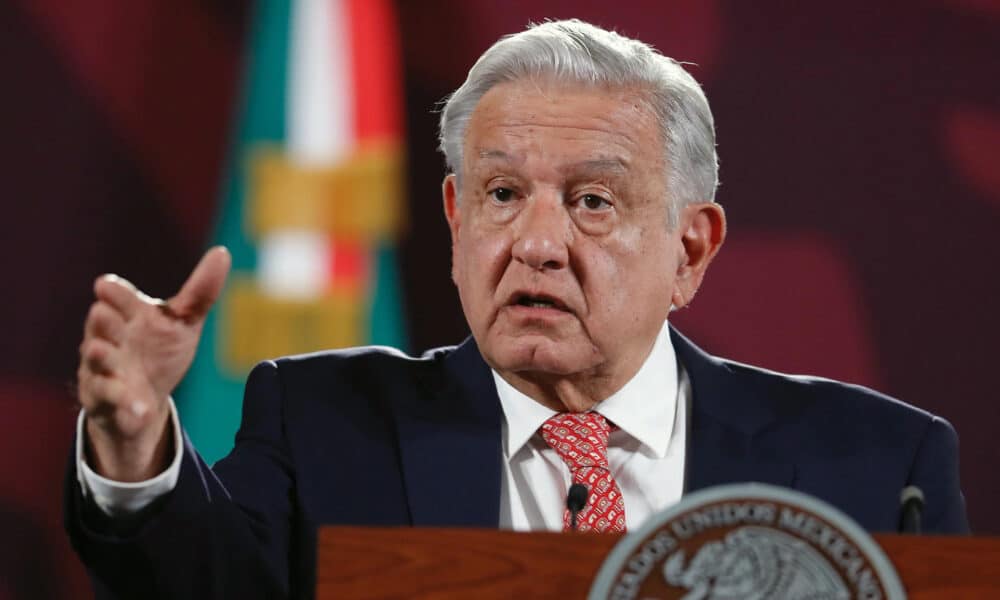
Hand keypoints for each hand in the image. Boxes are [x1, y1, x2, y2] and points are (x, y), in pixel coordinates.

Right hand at [78, 247, 230, 480]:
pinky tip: (141, 410)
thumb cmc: (160, 351)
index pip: (116, 297)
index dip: (114, 292)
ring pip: (96, 360)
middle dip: (103, 321)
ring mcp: (102, 368)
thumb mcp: (184, 323)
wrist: (145, 400)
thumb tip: (222, 253)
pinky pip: (109, 400)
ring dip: (102, 357)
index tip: (106, 286)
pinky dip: (125, 404)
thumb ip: (200, 292)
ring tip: (105, 354)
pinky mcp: (103, 399)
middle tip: (107, 316)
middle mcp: (109, 338)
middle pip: (99, 324)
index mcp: (128, 315)